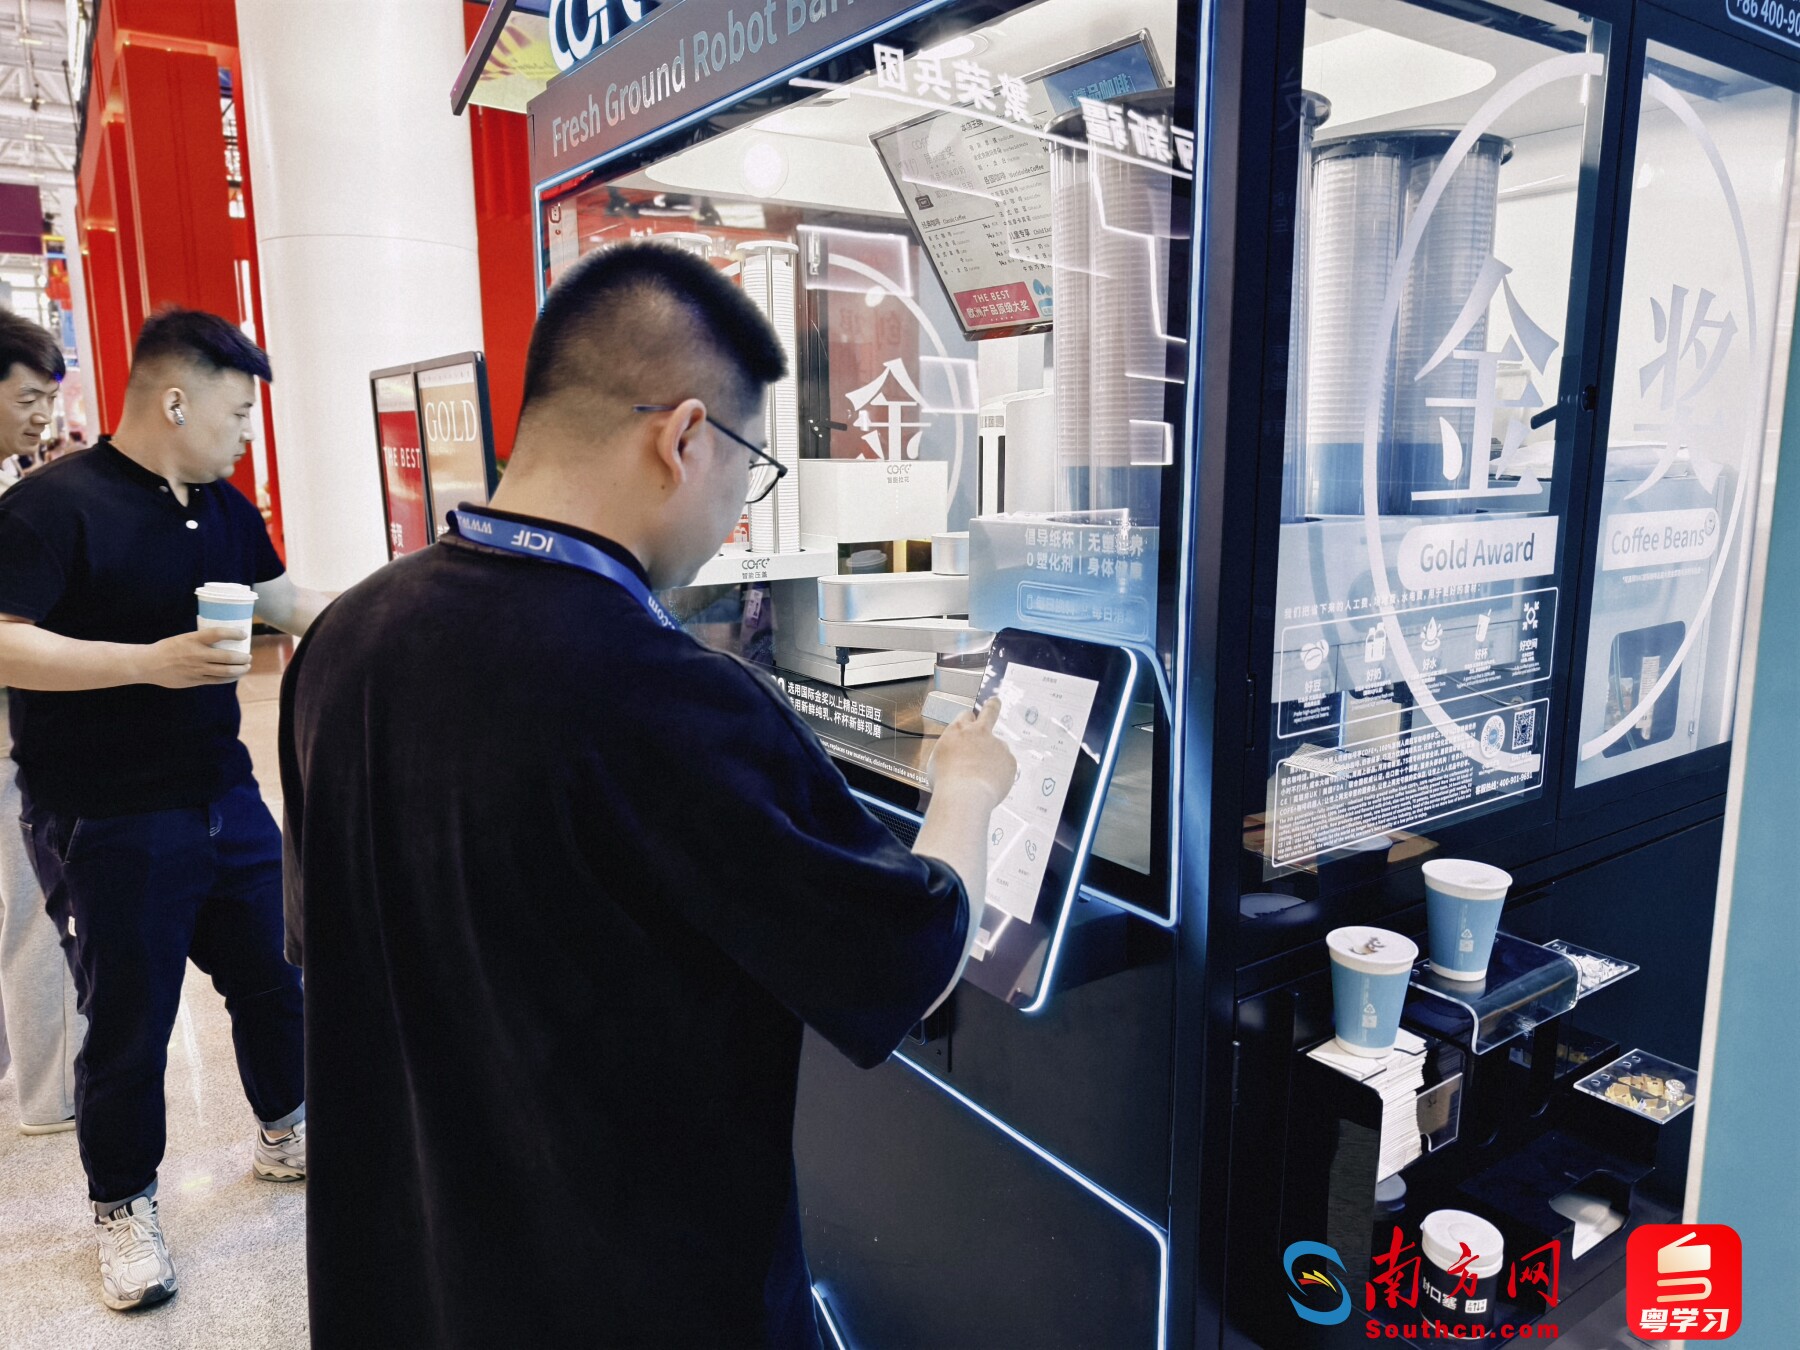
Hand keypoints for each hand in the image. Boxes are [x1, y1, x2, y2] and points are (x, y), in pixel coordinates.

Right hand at [138, 629, 252, 686]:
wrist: (149, 664)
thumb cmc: (168, 648)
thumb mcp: (184, 638)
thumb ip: (201, 640)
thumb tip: (221, 639)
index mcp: (193, 639)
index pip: (218, 633)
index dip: (234, 633)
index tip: (244, 634)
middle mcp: (197, 654)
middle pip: (228, 657)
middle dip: (243, 658)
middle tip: (249, 656)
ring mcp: (197, 669)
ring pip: (225, 671)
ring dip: (240, 669)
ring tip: (246, 667)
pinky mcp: (195, 680)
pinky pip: (217, 681)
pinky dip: (229, 678)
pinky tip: (235, 676)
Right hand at [927, 696, 1016, 808]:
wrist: (964, 795)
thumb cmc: (946, 781)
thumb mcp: (938, 759)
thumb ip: (952, 750)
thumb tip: (957, 754)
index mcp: (959, 730)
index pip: (966, 716)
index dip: (968, 721)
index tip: (970, 723)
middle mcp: (980, 733)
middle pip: (990, 711)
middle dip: (993, 705)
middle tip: (995, 702)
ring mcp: (998, 745)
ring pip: (997, 749)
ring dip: (993, 758)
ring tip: (982, 779)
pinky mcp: (1010, 760)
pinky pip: (1005, 767)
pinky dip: (999, 775)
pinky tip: (989, 785)